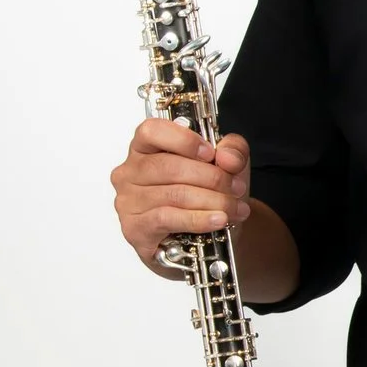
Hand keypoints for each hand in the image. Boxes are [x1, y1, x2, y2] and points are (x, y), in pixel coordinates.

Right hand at [112, 119, 251, 272]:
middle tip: (236, 188)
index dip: (183, 140)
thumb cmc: (210, 193)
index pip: (151, 131)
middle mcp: (131, 172)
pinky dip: (199, 219)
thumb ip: (234, 150)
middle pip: (170, 167)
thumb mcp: (229, 165)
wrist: (211, 235)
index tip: (210, 153)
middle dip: (212, 178)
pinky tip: (218, 219)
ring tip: (235, 208)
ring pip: (174, 194)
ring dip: (213, 201)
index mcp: (146, 147)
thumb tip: (227, 157)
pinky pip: (167, 218)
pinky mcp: (135, 228)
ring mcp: (129, 201)